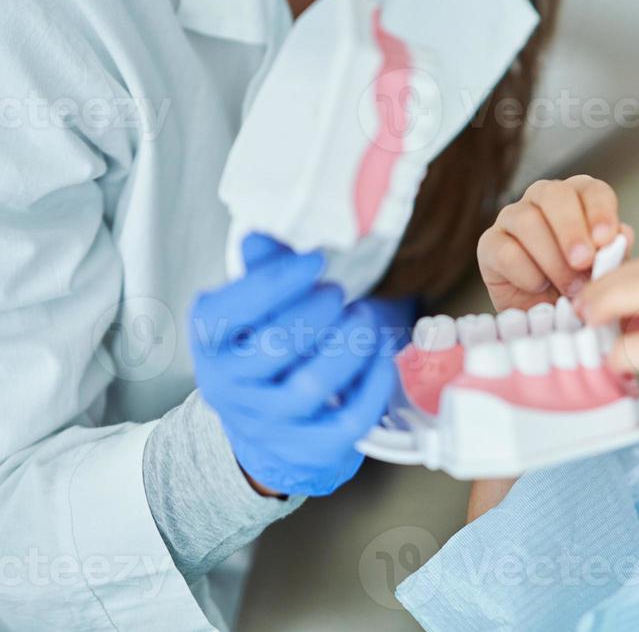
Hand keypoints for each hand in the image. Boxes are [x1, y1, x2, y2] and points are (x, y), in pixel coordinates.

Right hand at [190, 233, 408, 496]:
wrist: (266, 431)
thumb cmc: (264, 350)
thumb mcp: (253, 309)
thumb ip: (261, 271)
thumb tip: (257, 237)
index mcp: (210, 342)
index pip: (230, 309)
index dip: (278, 280)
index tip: (314, 261)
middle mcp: (229, 385)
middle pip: (277, 345)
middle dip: (319, 311)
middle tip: (339, 294)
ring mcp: (269, 422)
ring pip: (313, 385)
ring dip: (351, 343)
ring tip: (365, 318)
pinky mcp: (309, 448)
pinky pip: (349, 419)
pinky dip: (374, 384)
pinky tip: (381, 357)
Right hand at [477, 175, 633, 311]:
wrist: (549, 318)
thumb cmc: (581, 287)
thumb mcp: (605, 272)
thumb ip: (615, 253)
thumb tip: (623, 234)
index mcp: (578, 198)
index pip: (591, 189)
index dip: (600, 211)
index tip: (607, 239)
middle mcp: (543, 200)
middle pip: (554, 194)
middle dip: (571, 229)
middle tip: (584, 261)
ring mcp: (512, 218)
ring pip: (527, 220)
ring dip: (552, 258)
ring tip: (569, 288)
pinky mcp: (489, 245)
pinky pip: (505, 251)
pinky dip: (527, 273)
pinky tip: (540, 287)